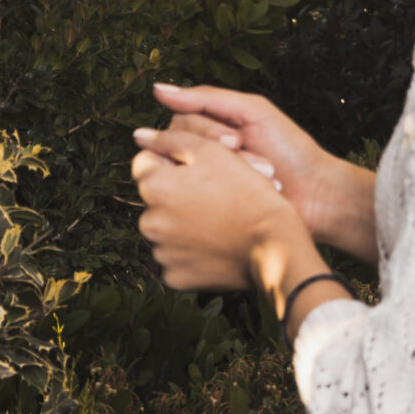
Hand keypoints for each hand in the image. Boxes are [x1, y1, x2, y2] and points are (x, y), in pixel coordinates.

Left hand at [130, 124, 311, 293]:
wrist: (274, 243)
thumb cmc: (248, 192)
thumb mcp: (214, 151)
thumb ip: (172, 138)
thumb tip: (140, 135)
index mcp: (154, 187)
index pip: (146, 165)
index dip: (172, 162)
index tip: (198, 170)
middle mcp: (149, 221)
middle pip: (156, 201)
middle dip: (177, 196)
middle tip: (216, 196)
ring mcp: (161, 253)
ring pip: (167, 231)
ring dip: (185, 225)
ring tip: (221, 222)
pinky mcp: (175, 278)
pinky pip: (178, 260)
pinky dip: (193, 254)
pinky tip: (218, 246)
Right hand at [142, 84, 377, 265]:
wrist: (317, 195)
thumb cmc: (290, 150)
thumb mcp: (253, 112)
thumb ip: (206, 98)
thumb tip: (156, 89)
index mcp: (210, 130)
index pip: (180, 123)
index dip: (204, 130)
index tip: (236, 140)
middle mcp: (202, 156)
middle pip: (179, 147)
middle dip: (215, 152)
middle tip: (245, 157)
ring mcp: (204, 185)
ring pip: (183, 176)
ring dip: (220, 176)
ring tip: (256, 178)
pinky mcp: (208, 212)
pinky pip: (191, 203)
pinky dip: (216, 199)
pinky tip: (242, 200)